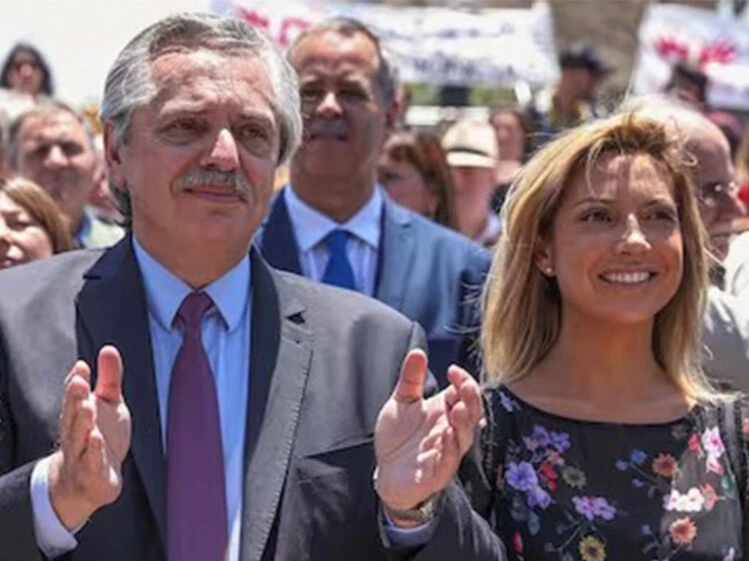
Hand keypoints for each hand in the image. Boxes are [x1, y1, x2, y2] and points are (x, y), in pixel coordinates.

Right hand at [48, 346, 131, 529]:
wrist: (90, 483)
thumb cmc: (101, 437)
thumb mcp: (109, 405)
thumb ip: (109, 379)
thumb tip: (108, 348)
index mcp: (80, 415)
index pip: (75, 397)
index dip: (77, 382)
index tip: (82, 366)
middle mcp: (77, 433)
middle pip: (73, 415)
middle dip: (75, 399)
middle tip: (79, 382)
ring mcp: (82, 455)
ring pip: (79, 438)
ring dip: (82, 423)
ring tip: (87, 406)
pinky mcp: (93, 475)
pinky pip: (91, 463)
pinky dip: (94, 452)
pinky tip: (97, 439)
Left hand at [374, 349, 483, 521]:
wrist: (386, 472)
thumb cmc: (398, 436)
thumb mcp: (401, 402)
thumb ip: (411, 379)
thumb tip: (418, 351)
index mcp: (445, 410)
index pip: (464, 393)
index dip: (463, 381)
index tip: (452, 370)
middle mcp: (451, 430)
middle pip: (471, 414)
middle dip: (471, 400)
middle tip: (463, 387)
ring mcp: (446, 452)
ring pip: (464, 438)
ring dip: (463, 424)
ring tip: (458, 411)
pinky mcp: (437, 473)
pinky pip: (447, 462)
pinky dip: (448, 449)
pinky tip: (446, 435)